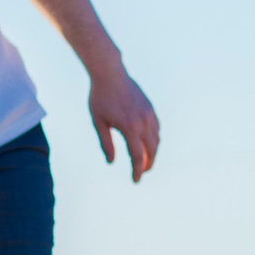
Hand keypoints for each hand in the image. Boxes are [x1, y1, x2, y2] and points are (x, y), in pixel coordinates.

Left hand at [90, 65, 159, 181]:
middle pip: (151, 150)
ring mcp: (149, 114)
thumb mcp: (98, 122)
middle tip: (141, 172)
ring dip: (152, 152)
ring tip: (144, 160)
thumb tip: (111, 162)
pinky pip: (156, 128)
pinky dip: (154, 139)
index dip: (137, 170)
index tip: (135, 180)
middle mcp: (143, 122)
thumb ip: (106, 143)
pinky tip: (147, 143)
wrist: (110, 74)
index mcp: (129, 128)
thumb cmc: (100, 98)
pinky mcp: (150, 108)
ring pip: (156, 139)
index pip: (137, 156)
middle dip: (148, 163)